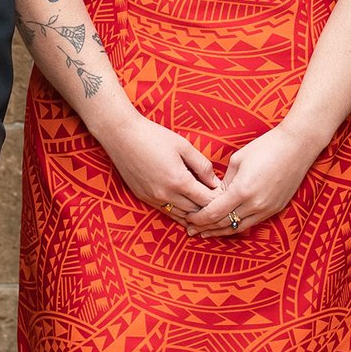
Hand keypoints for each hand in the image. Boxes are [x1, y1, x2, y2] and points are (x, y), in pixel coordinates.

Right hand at [96, 111, 220, 218]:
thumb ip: (202, 165)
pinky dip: (179, 213)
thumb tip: (215, 182)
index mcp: (178, 181)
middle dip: (210, 209)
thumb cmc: (154, 136)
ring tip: (207, 210)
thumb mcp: (183, 146)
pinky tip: (188, 211)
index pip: (206, 200)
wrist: (122, 136)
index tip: (228, 195)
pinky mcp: (143, 198)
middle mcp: (166, 195)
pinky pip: (166, 213)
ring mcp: (153, 199)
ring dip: (195, 215)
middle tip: (221, 204)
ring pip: (180, 216)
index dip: (220, 200)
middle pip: (195, 211)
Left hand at [185, 124, 321, 237]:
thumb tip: (215, 195)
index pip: (214, 213)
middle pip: (224, 224)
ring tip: (205, 232)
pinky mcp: (276, 209)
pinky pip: (252, 222)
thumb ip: (225, 181)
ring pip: (238, 227)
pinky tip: (228, 225)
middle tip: (191, 229)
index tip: (188, 217)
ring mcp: (267, 209)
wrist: (297, 147)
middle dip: (206, 228)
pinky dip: (237, 225)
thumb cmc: (266, 147)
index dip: (199, 218)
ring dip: (220, 231)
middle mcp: (255, 205)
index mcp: (242, 191)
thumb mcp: (238, 160)